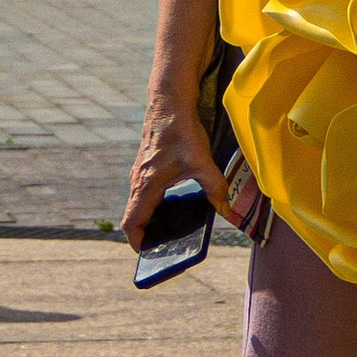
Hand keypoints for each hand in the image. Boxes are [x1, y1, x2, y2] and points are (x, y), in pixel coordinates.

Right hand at [122, 72, 229, 244]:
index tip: (147, 253)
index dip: (136, 242)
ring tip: (168, 232)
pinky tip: (172, 206)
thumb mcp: (202, 162)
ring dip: (149, 219)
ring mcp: (139, 174)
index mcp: (146, 185)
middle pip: (134, 218)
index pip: (130, 223)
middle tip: (163, 248)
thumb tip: (225, 209)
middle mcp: (138, 182)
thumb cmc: (180, 130)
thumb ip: (215, 188)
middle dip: (146, 235)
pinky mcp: (145, 167)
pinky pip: (144, 193)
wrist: (168, 102)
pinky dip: (152, 205)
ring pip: (138, 205)